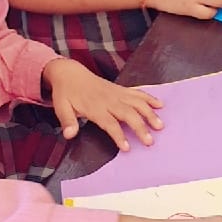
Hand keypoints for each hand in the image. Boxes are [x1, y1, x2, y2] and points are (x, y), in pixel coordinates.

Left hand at [43, 58, 162, 149]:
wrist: (70, 73)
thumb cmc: (66, 93)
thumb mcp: (61, 107)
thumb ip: (67, 121)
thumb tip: (69, 135)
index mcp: (94, 107)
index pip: (109, 123)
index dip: (118, 135)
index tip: (127, 148)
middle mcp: (108, 99)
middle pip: (128, 114)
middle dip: (140, 127)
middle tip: (150, 141)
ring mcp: (117, 93)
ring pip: (137, 102)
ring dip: (149, 113)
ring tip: (160, 125)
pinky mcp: (121, 89)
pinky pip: (137, 92)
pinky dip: (149, 98)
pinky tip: (160, 105)